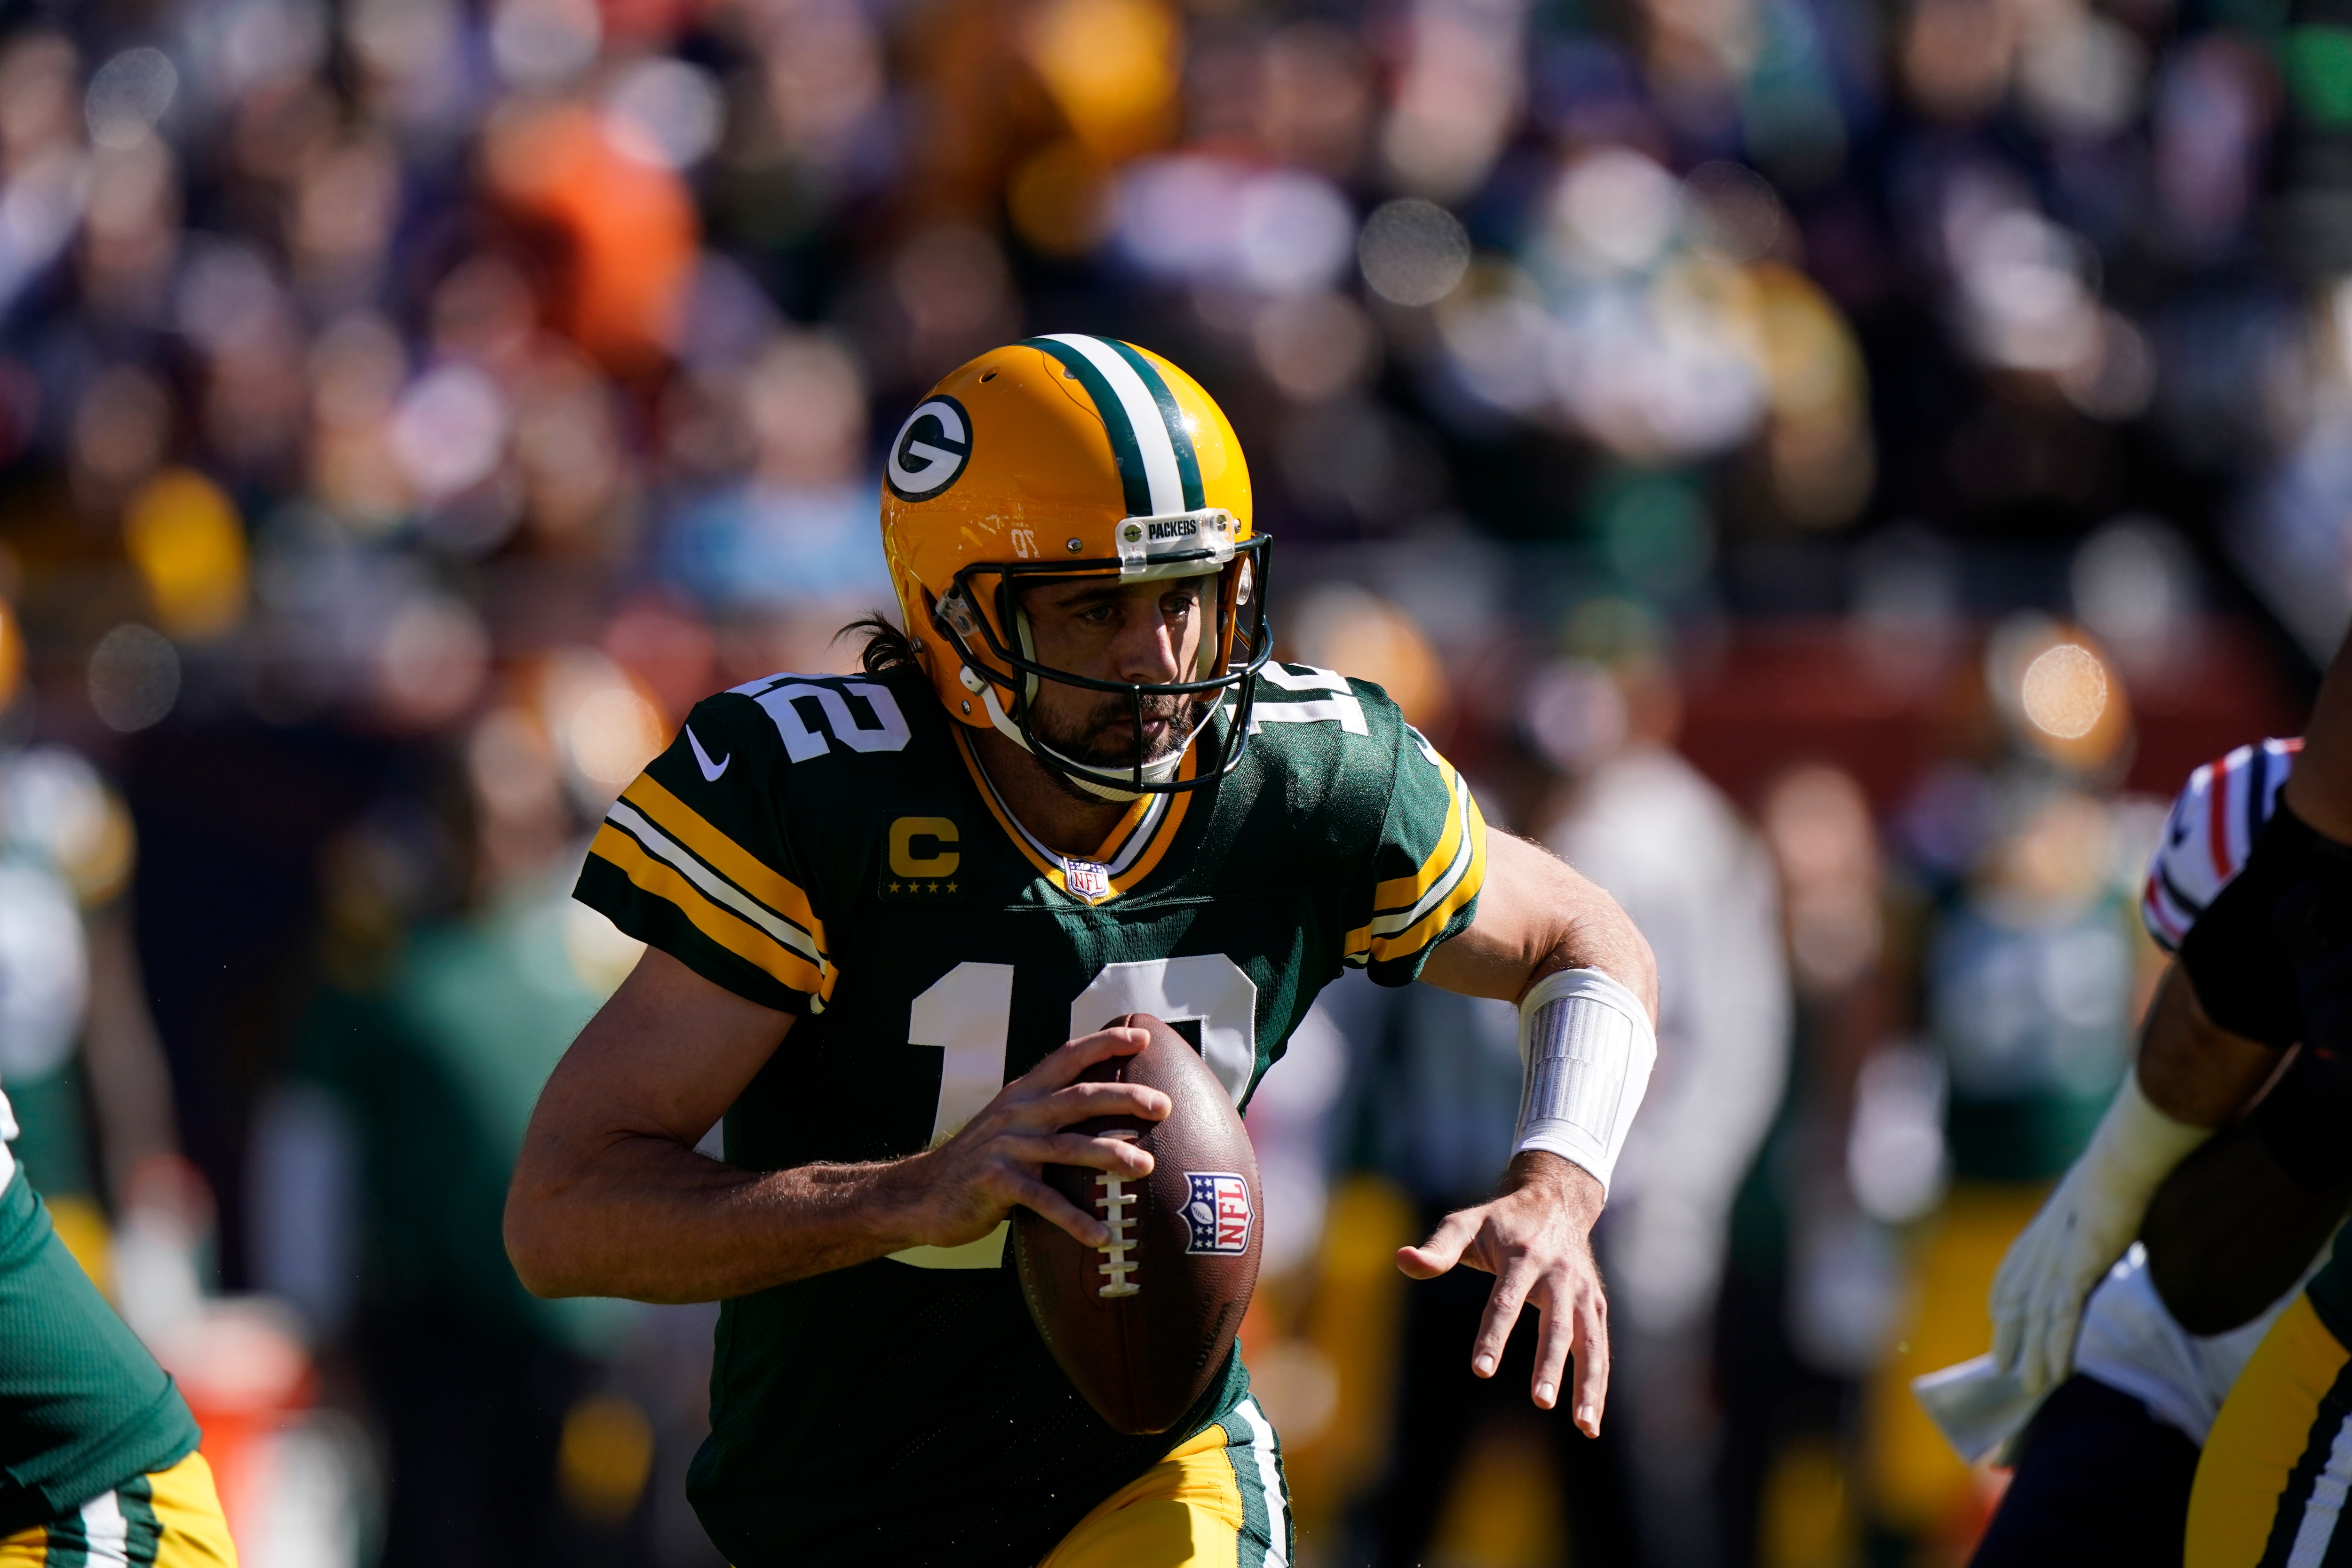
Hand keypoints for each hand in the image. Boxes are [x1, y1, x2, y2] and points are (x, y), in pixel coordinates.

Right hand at [883, 1026, 1169, 1250]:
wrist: (920, 1194)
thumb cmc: (978, 1163)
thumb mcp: (1009, 1125)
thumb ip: (1045, 1114)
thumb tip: (1101, 1113)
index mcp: (1022, 1094)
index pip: (1067, 1056)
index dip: (1104, 1043)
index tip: (1143, 1035)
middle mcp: (1016, 1113)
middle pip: (1079, 1097)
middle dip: (1124, 1097)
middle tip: (1163, 1106)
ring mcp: (1006, 1147)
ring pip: (1068, 1146)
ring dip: (1110, 1155)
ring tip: (1146, 1166)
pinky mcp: (996, 1183)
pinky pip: (1045, 1200)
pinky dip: (1076, 1219)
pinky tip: (1102, 1236)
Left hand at [1397, 1151, 1610, 1434]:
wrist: (1558, 1200)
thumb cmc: (1501, 1220)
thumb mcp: (1467, 1223)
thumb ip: (1438, 1248)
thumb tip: (1401, 1259)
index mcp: (1523, 1256)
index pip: (1505, 1300)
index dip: (1493, 1335)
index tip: (1481, 1370)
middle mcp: (1559, 1275)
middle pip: (1556, 1324)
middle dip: (1549, 1364)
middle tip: (1540, 1401)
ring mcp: (1582, 1292)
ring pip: (1589, 1342)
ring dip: (1588, 1384)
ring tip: (1583, 1426)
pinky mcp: (1596, 1304)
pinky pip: (1599, 1349)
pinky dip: (1598, 1384)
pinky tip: (1590, 1424)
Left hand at [1988, 1165, 2133, 1396]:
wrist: (2117, 1167)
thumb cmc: (2110, 1181)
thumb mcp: (2086, 1207)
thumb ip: (2082, 1230)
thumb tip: (2097, 1237)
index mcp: (2037, 1237)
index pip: (2010, 1278)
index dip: (2002, 1303)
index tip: (1998, 1322)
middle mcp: (2037, 1254)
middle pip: (2017, 1305)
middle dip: (2009, 1338)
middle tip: (2003, 1369)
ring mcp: (2055, 1265)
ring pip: (2037, 1321)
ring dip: (2034, 1356)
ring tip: (2030, 1386)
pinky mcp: (2075, 1273)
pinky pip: (2062, 1319)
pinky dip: (2056, 1347)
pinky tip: (2056, 1371)